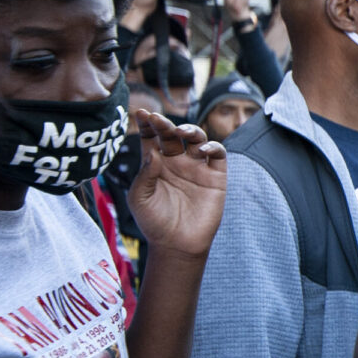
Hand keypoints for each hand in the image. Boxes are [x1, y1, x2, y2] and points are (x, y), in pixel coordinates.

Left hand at [127, 109, 226, 260]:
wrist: (177, 244)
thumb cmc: (154, 221)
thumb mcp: (140, 196)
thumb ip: (145, 173)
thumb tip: (153, 151)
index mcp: (155, 163)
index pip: (152, 137)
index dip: (148, 124)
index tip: (142, 114)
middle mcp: (176, 161)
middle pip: (173, 134)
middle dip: (166, 124)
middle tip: (158, 119)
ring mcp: (196, 167)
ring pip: (196, 138)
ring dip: (190, 130)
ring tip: (182, 132)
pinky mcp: (215, 176)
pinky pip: (217, 154)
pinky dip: (212, 146)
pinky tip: (202, 150)